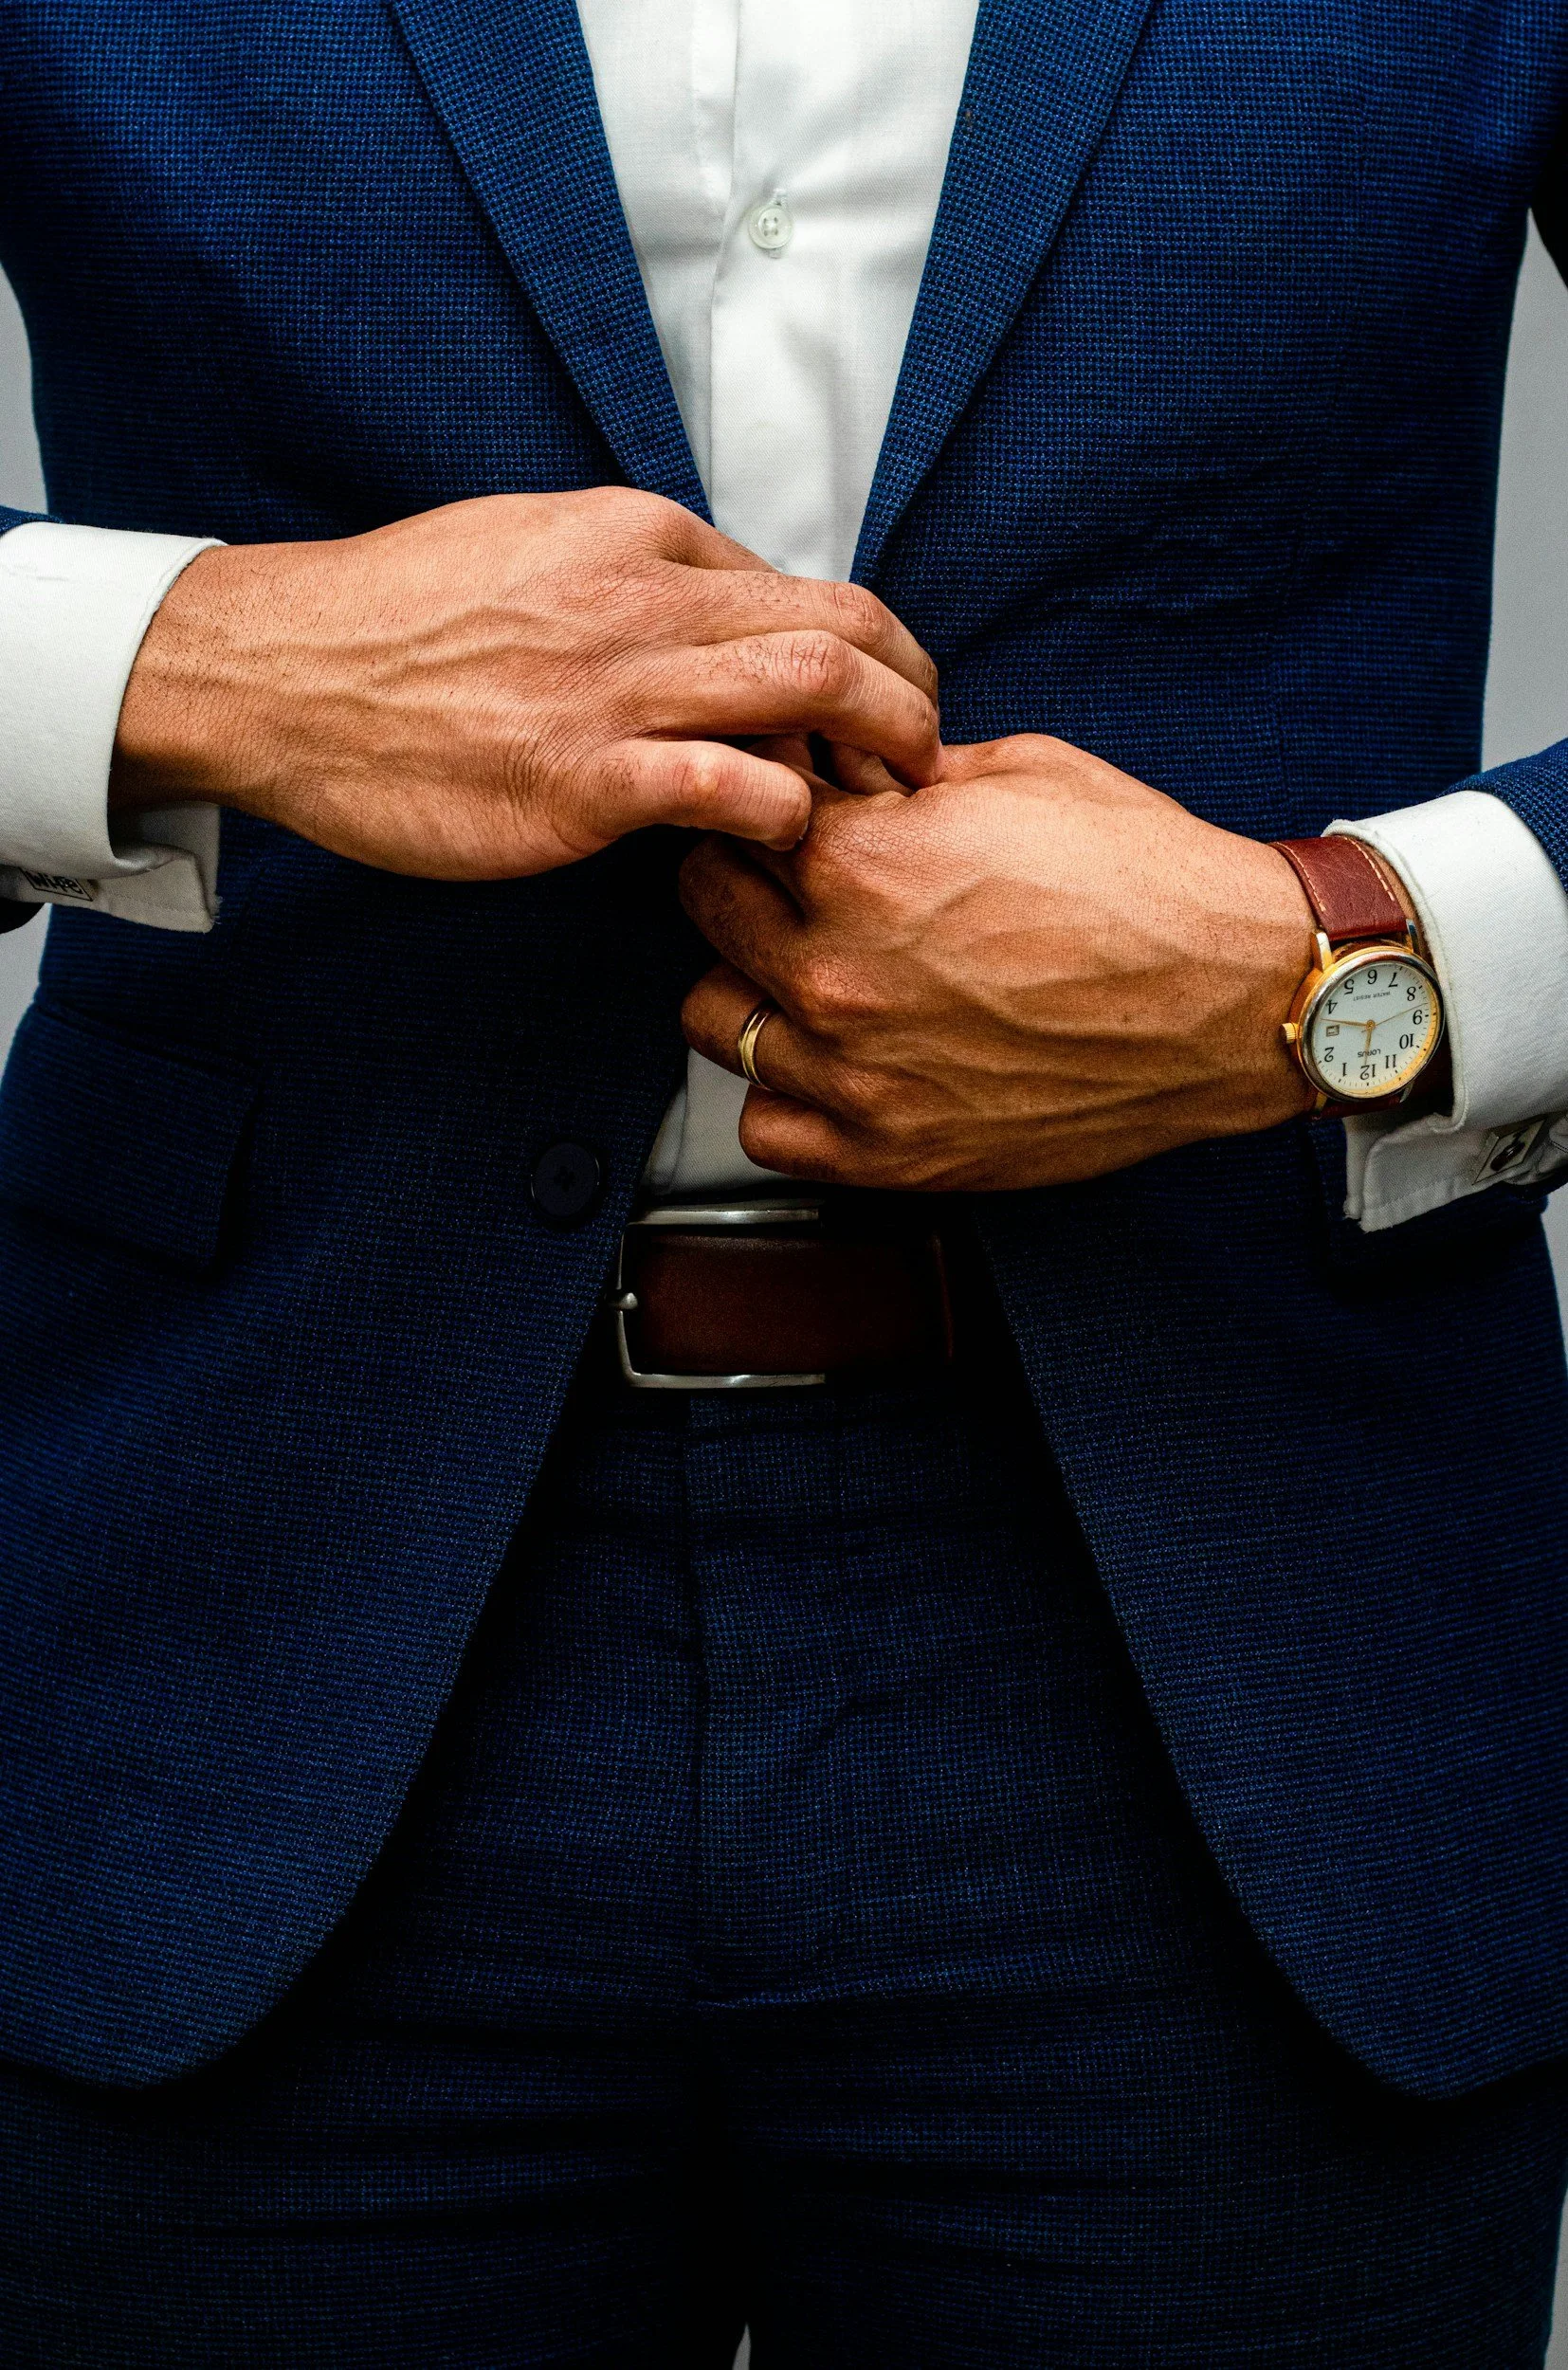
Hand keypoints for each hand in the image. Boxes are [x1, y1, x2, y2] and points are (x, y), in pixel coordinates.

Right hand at [110, 489, 939, 877]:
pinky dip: (786, 818)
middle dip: (914, 691)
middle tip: (927, 751)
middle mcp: (642, 598)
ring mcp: (615, 689)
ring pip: (812, 691)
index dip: (864, 652)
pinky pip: (735, 790)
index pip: (800, 586)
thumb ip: (630, 575)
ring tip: (892, 802)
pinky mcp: (584, 781)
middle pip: (841, 628)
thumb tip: (717, 613)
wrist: (282, 673)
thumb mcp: (527, 544)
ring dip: (880, 750)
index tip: (876, 705)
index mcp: (635, 535)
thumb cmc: (397, 620)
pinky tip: (780, 843)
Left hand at [679, 733, 1315, 1191]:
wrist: (1239, 995)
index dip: (767, 798)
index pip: (734, 812)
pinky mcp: (891, 1154)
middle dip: (747, 876)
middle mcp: (835, 974)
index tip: (797, 805)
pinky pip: (766, 1128)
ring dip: (751, 985)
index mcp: (856, 864)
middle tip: (801, 878)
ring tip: (817, 970)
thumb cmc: (1145, 878)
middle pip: (705, 907)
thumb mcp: (1014, 774)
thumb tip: (835, 766)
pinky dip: (787, 1094)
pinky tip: (837, 1058)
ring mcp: (856, 1073)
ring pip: (714, 1018)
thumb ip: (896, 774)